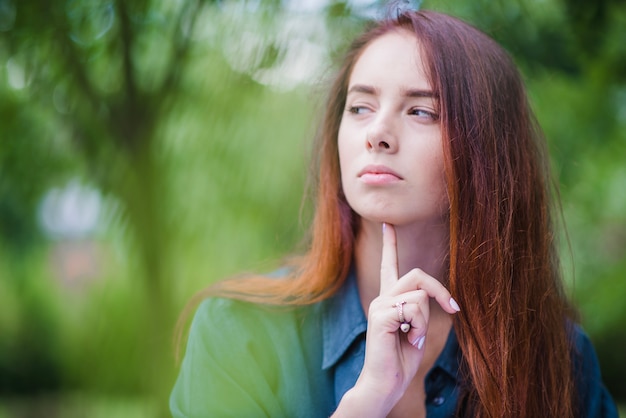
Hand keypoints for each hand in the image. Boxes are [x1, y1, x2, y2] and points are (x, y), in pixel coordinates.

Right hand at [333, 223, 459, 416]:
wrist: (386, 383)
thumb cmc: (402, 359)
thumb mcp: (416, 329)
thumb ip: (419, 308)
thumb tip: (435, 296)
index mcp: (389, 299)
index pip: (389, 265)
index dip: (390, 243)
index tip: (388, 224)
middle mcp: (382, 298)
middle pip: (418, 275)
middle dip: (440, 291)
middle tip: (452, 309)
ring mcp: (380, 305)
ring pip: (420, 296)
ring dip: (426, 322)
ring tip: (414, 339)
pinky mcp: (381, 315)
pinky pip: (414, 310)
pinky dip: (419, 329)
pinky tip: (408, 341)